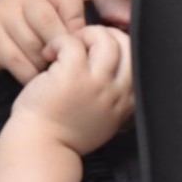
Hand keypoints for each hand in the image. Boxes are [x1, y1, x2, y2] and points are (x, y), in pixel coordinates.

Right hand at [0, 0, 86, 83]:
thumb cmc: (30, 24)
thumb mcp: (52, 13)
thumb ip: (73, 22)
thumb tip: (96, 47)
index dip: (77, 24)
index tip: (77, 43)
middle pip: (48, 23)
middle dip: (60, 49)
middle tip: (65, 64)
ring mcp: (2, 13)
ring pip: (33, 46)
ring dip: (45, 65)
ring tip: (49, 71)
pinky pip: (17, 61)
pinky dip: (30, 75)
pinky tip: (35, 78)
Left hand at [11, 25, 132, 155]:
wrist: (42, 146)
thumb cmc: (65, 132)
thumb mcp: (104, 118)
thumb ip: (113, 95)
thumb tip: (110, 64)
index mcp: (127, 102)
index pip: (139, 60)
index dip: (119, 45)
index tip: (97, 48)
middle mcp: (117, 92)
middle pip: (127, 44)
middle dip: (106, 35)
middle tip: (81, 44)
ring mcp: (97, 84)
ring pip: (104, 39)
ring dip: (84, 35)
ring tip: (65, 48)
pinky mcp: (72, 76)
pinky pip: (72, 42)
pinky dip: (59, 41)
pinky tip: (49, 54)